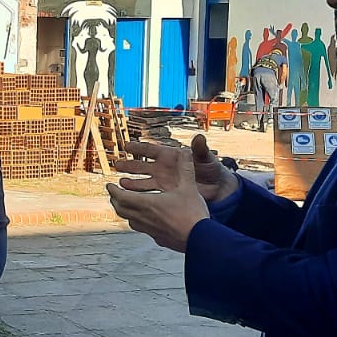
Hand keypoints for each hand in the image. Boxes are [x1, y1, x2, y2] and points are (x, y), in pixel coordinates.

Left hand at [105, 147, 210, 251]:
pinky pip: (142, 229)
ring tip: (127, 206)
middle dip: (115, 200)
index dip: (113, 190)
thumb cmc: (193, 214)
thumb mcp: (189, 188)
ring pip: (130, 221)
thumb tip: (185, 152)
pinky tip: (146, 221)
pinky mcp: (158, 239)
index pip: (121, 197)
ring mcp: (150, 230)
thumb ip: (185, 169)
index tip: (108, 185)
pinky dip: (138, 222)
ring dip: (125, 212)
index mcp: (147, 204)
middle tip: (114, 194)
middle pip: (121, 210)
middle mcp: (144, 218)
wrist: (201, 240)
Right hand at [114, 134, 237, 202]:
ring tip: (122, 184)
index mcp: (171, 157)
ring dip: (132, 183)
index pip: (151, 150)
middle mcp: (164, 169)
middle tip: (117, 165)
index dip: (138, 148)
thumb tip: (199, 137)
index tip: (126, 146)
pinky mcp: (165, 195)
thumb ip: (200, 150)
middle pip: (142, 166)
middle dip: (130, 165)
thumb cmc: (213, 171)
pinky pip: (150, 195)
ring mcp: (163, 183)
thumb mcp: (206, 160)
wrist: (218, 190)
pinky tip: (132, 198)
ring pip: (143, 182)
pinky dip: (140, 196)